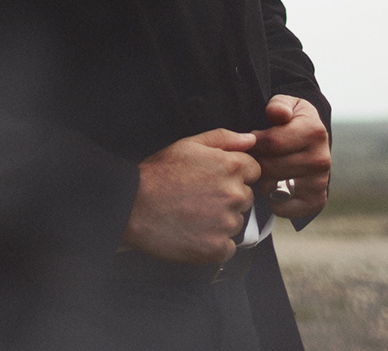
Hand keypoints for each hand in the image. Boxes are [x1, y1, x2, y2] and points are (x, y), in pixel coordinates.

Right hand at [122, 129, 260, 263]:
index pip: (254, 171)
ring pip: (236, 222)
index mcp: (231, 166)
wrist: (134, 206)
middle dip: (228, 197)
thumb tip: (251, 140)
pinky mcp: (217, 248)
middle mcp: (234, 195)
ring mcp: (227, 223)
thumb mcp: (188, 145)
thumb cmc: (158, 174)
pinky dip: (214, 244)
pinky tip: (194, 233)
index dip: (235, 174)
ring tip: (193, 216)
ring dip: (221, 221)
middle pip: (245, 197)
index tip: (215, 180)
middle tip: (200, 198)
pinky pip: (228, 248)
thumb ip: (224, 139)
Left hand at [252, 95, 330, 219]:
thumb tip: (277, 114)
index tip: (253, 139)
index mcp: (314, 132)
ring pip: (272, 188)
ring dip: (261, 180)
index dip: (254, 142)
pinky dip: (271, 200)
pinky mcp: (315, 202)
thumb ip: (278, 105)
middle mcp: (321, 159)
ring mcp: (320, 183)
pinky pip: (281, 207)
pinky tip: (272, 186)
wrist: (311, 144)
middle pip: (269, 167)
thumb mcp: (286, 105)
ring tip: (263, 170)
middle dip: (256, 161)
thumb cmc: (292, 122)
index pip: (271, 143)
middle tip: (256, 156)